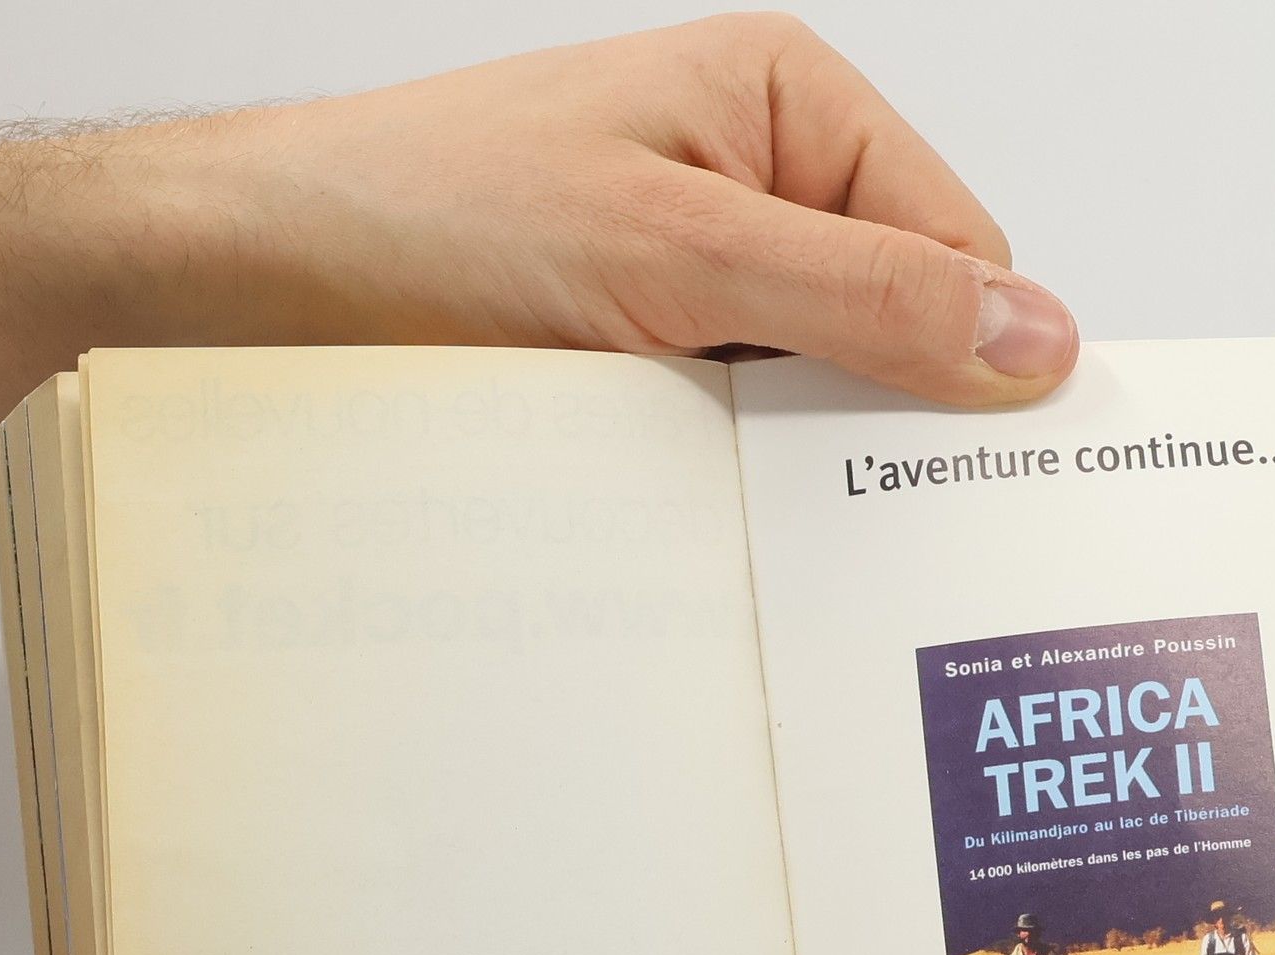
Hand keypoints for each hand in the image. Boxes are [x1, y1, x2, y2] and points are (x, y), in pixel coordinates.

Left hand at [0, 16, 1079, 605]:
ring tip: (745, 509)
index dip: (979, 362)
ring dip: (792, 470)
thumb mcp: (671, 252)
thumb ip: (862, 297)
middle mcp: (752, 195)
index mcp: (787, 111)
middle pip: (896, 334)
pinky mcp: (642, 373)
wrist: (241, 287)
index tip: (984, 474)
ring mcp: (695, 291)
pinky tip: (701, 523)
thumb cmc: (421, 219)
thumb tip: (1033, 339)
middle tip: (855, 518)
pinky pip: (738, 445)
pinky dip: (733, 494)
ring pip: (815, 405)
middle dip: (881, 426)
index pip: (961, 251)